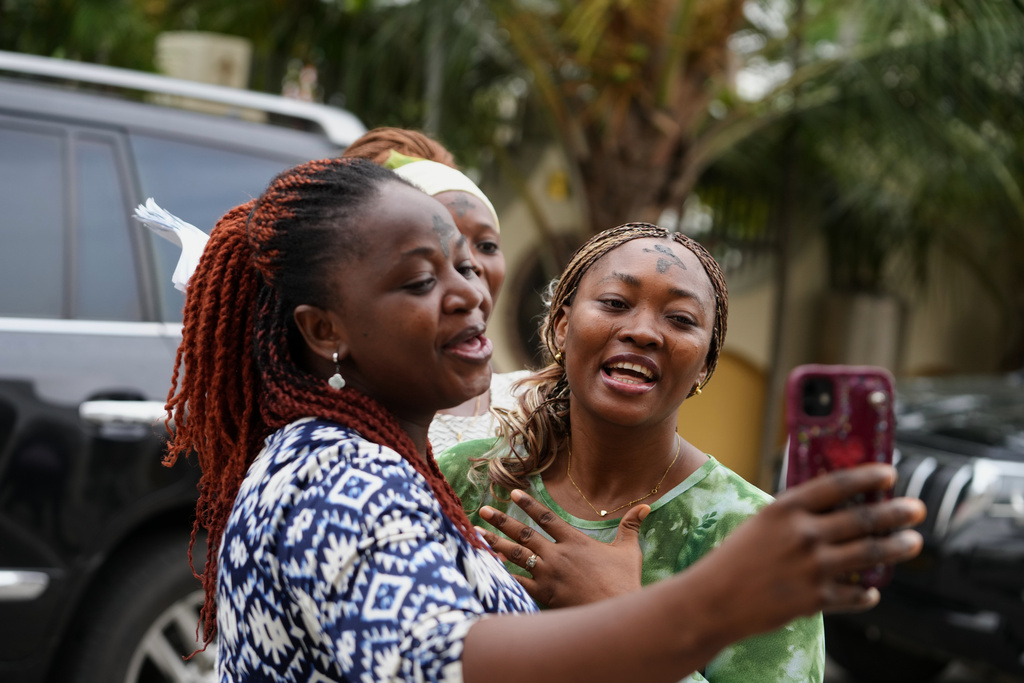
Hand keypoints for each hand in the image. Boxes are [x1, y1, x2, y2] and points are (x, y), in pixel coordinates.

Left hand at [477, 489, 647, 607]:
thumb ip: (630, 526)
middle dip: (502, 521)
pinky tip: (488, 568)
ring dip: (495, 544)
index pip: (547, 517)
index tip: (514, 492)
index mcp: (575, 541)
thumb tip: (645, 506)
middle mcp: (557, 555)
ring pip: (516, 555)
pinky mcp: (544, 596)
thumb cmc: (623, 583)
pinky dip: (502, 575)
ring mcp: (548, 576)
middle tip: (483, 511)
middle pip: (524, 533)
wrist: (617, 614)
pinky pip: (518, 583)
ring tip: (478, 535)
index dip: (529, 504)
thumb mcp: (628, 551)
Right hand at [689, 463, 925, 637]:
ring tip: (913, 542)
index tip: (889, 473)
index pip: (837, 485)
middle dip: (896, 512)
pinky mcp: (816, 598)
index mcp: (786, 508)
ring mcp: (812, 567)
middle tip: (916, 509)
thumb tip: (834, 507)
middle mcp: (803, 534)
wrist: (714, 599)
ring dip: (897, 547)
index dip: (868, 476)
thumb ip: (796, 515)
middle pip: (862, 518)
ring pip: (870, 553)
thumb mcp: (762, 523)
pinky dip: (867, 592)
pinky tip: (872, 590)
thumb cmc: (734, 558)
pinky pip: (854, 593)